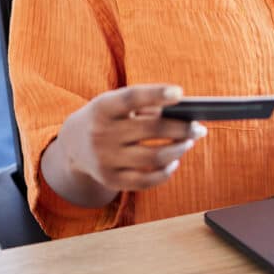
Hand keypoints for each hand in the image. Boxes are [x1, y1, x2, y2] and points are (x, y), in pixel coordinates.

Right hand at [52, 84, 207, 198]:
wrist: (74, 144)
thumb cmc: (107, 117)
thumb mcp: (115, 103)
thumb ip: (145, 106)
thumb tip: (184, 118)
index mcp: (102, 107)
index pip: (132, 97)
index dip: (156, 94)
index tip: (180, 93)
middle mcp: (101, 133)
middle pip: (151, 129)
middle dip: (182, 128)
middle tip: (199, 127)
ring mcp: (105, 159)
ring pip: (154, 157)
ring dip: (178, 149)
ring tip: (188, 142)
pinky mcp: (111, 180)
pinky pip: (147, 180)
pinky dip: (166, 171)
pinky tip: (173, 161)